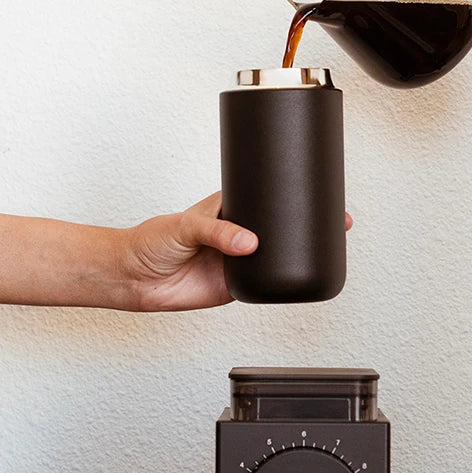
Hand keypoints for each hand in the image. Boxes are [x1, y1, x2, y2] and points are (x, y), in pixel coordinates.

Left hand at [120, 192, 353, 311]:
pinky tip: (299, 275)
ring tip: (329, 243)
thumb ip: (217, 232)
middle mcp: (238, 232)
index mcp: (229, 208)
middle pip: (280, 226)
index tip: (316, 187)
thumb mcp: (185, 226)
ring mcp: (239, 259)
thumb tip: (249, 242)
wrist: (134, 278)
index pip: (265, 195)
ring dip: (300, 252)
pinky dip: (281, 281)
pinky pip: (265, 283)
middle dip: (307, 222)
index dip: (289, 191)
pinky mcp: (236, 285)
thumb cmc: (151, 241)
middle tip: (337, 218)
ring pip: (278, 255)